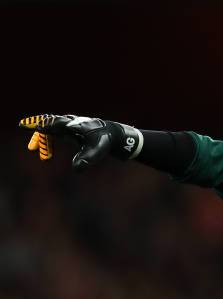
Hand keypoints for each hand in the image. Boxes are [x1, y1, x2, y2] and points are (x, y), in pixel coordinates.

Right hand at [19, 114, 141, 171]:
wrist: (113, 135)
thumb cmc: (105, 142)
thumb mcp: (98, 151)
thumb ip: (86, 159)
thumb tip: (76, 169)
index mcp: (78, 125)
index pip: (59, 124)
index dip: (48, 125)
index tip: (37, 127)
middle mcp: (72, 122)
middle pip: (53, 122)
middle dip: (41, 126)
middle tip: (26, 131)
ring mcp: (70, 124)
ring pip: (52, 125)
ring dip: (42, 130)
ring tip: (30, 139)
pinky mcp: (69, 129)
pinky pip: (55, 129)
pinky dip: (47, 133)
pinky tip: (42, 142)